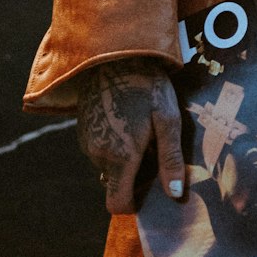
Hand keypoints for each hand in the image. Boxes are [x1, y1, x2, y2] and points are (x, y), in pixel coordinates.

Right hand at [76, 58, 184, 213]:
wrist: (112, 53)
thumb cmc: (146, 85)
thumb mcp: (167, 119)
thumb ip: (170, 159)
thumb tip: (175, 195)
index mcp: (120, 157)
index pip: (117, 204)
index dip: (134, 204)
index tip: (151, 189)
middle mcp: (98, 155)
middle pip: (117, 182)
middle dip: (135, 173)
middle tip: (154, 145)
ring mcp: (87, 141)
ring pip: (109, 164)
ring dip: (125, 156)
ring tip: (143, 126)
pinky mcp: (82, 128)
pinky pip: (100, 148)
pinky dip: (114, 142)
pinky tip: (128, 117)